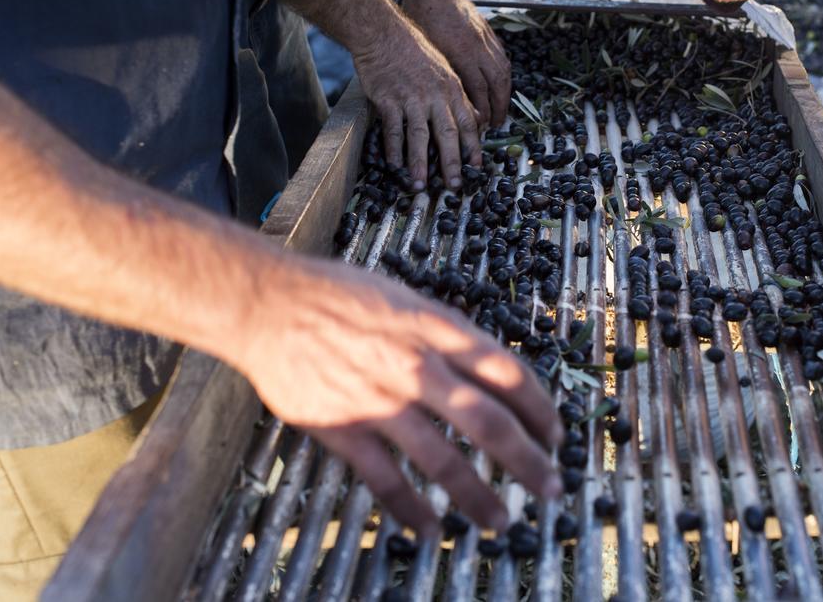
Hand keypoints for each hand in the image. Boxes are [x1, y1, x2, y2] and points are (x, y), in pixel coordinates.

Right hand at [238, 258, 563, 534]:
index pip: (508, 373)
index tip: (555, 434)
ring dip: (479, 496)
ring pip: (445, 460)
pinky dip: (413, 510)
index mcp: (437, 330)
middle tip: (551, 487)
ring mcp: (381, 401)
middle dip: (529, 461)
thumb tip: (484, 362)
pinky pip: (387, 480)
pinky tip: (431, 528)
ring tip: (500, 521)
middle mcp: (418, 367)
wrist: (267, 303)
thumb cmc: (335, 294)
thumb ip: (445, 332)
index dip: (540, 409)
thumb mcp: (406, 297)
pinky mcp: (343, 429)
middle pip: (490, 422)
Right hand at [351, 14, 481, 190]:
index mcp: (451, 89)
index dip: (473, 147)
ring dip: (420, 164)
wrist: (383, 34)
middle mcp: (434, 95)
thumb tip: (476, 120)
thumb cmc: (414, 51)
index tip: (477, 167)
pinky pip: (392, 129)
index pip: (467, 123)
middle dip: (452, 163)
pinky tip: (394, 165)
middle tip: (454, 185)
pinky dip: (393, 149)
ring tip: (421, 185)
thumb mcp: (445, 70)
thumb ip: (459, 97)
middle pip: (447, 134)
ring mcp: (410, 98)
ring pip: (419, 136)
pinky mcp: (388, 100)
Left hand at [403, 0, 511, 127]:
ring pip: (503, 72)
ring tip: (501, 109)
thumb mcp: (425, 47)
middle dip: (498, 108)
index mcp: (462, 52)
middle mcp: (478, 47)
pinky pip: (502, 58)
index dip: (481, 111)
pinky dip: (504, 75)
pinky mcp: (488, 31)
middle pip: (496, 84)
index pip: (479, 90)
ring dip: (504, 94)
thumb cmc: (421, 14)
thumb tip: (446, 98)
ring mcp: (486, 38)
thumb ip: (439, 72)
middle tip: (496, 125)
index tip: (479, 127)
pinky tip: (500, 85)